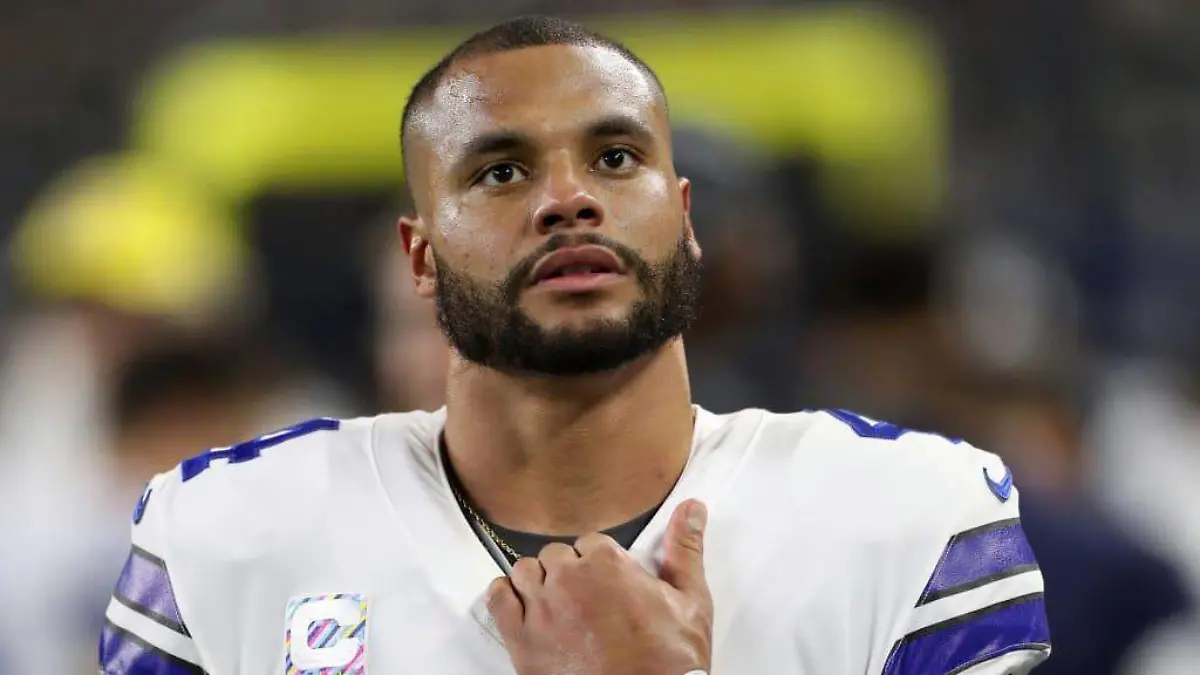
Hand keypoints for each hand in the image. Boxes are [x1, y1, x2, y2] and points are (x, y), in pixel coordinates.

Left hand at [486, 499, 712, 674]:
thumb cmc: (669, 663)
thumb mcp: (690, 602)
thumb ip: (686, 549)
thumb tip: (692, 509)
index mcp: (607, 564)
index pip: (590, 543)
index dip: (598, 564)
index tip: (605, 584)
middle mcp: (568, 579)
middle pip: (555, 556)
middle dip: (568, 573)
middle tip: (585, 601)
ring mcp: (541, 609)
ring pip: (524, 572)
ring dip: (537, 584)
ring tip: (556, 606)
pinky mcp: (521, 639)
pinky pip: (498, 599)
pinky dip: (506, 598)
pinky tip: (522, 609)